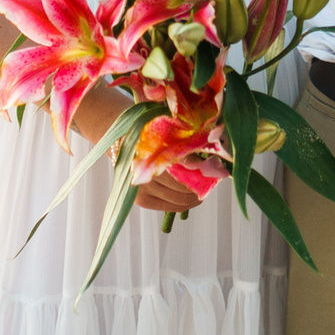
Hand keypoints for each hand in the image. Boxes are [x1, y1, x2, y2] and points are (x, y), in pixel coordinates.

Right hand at [74, 83, 214, 213]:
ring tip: (204, 188)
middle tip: (212, 179)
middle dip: (201, 186)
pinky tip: (192, 197)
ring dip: (194, 197)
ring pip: (178, 201)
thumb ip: (185, 140)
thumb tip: (212, 150)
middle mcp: (146, 178)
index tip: (215, 169)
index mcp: (153, 157)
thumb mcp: (166, 128)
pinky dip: (183, 203)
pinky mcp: (141, 201)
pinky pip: (169, 206)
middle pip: (184, 190)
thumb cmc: (146, 128)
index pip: (186, 172)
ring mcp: (143, 191)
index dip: (203, 172)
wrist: (119, 136)